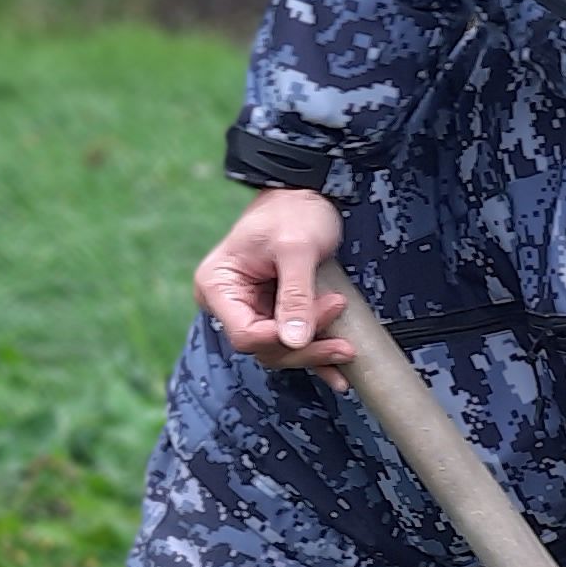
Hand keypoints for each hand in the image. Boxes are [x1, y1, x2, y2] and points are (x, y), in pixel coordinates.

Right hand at [195, 186, 357, 374]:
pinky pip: (291, 343)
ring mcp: (250, 310)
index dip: (283, 335)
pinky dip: (314, 357)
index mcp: (218, 286)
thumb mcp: (297, 248)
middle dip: (305, 349)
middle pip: (263, 347)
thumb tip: (294, 341)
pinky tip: (338, 374)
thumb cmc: (294, 210)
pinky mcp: (272, 313)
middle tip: (345, 343)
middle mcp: (228, 303)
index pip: (245, 333)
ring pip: (279, 350)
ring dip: (313, 355)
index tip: (326, 311)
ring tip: (348, 351)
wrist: (305, 193)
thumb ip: (295, 295)